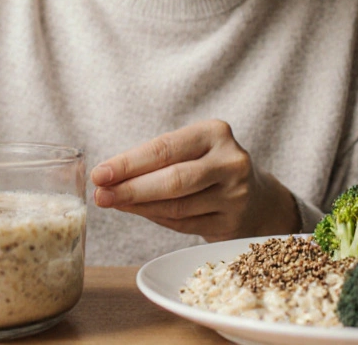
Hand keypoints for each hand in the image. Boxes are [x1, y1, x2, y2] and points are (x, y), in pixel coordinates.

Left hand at [90, 119, 300, 240]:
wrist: (257, 197)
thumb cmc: (208, 167)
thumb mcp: (191, 149)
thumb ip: (155, 160)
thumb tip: (107, 178)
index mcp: (216, 133)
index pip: (165, 148)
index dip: (129, 163)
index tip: (100, 173)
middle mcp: (231, 162)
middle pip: (173, 180)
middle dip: (130, 188)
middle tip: (100, 195)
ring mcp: (235, 196)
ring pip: (177, 206)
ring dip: (138, 206)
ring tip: (112, 203)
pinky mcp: (232, 223)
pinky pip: (184, 224)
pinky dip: (156, 219)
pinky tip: (137, 212)